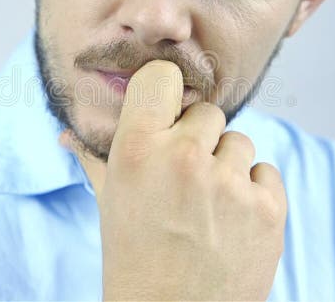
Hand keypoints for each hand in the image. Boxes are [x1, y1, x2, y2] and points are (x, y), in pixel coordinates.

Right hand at [60, 60, 286, 300]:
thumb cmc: (134, 259)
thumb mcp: (110, 203)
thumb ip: (95, 159)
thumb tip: (66, 133)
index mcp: (136, 149)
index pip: (163, 76)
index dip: (167, 93)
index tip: (168, 112)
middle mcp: (183, 157)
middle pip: (207, 112)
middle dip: (198, 140)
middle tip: (185, 180)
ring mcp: (229, 183)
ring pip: (239, 141)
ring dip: (228, 167)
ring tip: (208, 207)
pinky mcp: (268, 208)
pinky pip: (266, 172)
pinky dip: (254, 193)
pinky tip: (232, 221)